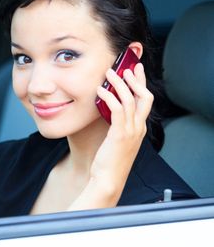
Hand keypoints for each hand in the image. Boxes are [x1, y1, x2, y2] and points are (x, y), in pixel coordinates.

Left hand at [92, 63, 153, 194]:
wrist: (108, 180)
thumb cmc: (109, 161)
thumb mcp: (116, 140)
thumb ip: (116, 125)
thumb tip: (106, 108)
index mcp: (139, 128)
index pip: (145, 100)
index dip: (141, 83)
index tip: (135, 70)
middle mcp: (138, 128)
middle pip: (144, 96)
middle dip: (136, 79)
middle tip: (126, 66)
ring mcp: (130, 131)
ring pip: (130, 99)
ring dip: (119, 83)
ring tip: (109, 73)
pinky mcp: (119, 135)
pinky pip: (117, 109)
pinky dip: (109, 97)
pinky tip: (100, 91)